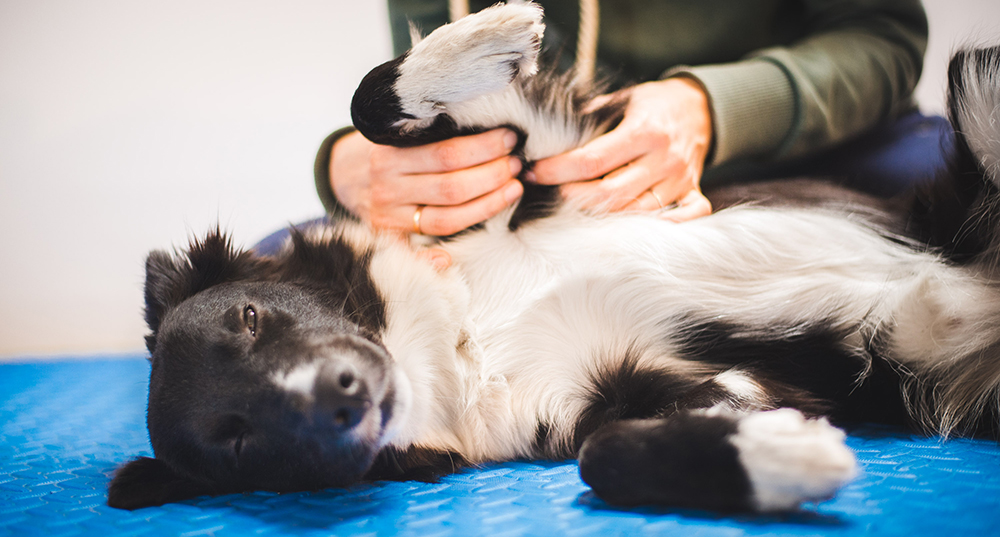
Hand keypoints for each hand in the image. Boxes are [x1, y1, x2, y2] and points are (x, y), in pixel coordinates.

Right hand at [330, 128, 524, 235]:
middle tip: (517, 164)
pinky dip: (435, 257)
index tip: (509, 138)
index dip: (483, 148)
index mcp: (388, 155)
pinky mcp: (390, 238)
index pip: (446, 155)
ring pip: (446, 219)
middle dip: (492, 175)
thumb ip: (431, 129)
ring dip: (487, 205)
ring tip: (513, 187)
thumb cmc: (388, 147)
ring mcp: (388, 216)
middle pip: (451, 188)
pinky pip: (417, 251)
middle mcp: (386, 187)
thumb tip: (485, 122)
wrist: (344, 173)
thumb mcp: (399, 130)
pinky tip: (455, 254)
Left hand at [528, 77, 712, 221]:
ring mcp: (680, 179)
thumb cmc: (654, 103)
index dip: (558, 169)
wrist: (700, 105)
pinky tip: (632, 227)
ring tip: (577, 208)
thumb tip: (545, 133)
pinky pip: (686, 218)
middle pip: (611, 193)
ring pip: (637, 212)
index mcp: (644, 131)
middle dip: (573, 197)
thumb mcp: (623, 98)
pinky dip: (664, 226)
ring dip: (603, 216)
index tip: (535, 171)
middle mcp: (664, 159)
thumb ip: (590, 117)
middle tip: (551, 192)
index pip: (592, 160)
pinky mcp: (693, 192)